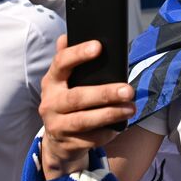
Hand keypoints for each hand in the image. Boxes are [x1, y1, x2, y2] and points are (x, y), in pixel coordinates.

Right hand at [38, 35, 135, 176]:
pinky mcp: (67, 143)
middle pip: (78, 97)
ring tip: (130, 108)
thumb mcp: (64, 81)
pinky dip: (107, 132)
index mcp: (51, 81)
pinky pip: (90, 138)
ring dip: (110, 114)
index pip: (61, 64)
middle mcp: (50, 103)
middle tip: (128, 90)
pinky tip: (121, 125)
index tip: (98, 47)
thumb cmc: (68, 101)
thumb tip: (67, 36)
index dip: (78, 55)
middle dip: (104, 93)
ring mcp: (57, 125)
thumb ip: (68, 60)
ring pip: (84, 120)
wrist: (58, 141)